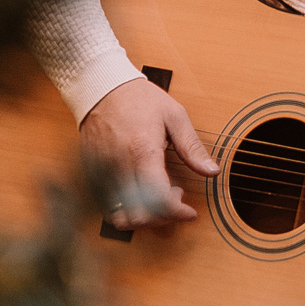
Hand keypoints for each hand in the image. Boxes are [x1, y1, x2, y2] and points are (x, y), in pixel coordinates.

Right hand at [80, 75, 216, 228]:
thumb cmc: (139, 99)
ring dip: (143, 216)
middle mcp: (119, 167)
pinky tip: (139, 193)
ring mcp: (102, 173)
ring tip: (156, 196)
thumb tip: (212, 171)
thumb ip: (192, 148)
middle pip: (140, 216)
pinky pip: (106, 206)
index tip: (189, 212)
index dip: (178, 213)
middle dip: (162, 217)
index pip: (159, 201)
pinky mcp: (92, 174)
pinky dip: (125, 209)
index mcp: (143, 152)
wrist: (101, 87)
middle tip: (175, 198)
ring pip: (121, 216)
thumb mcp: (174, 116)